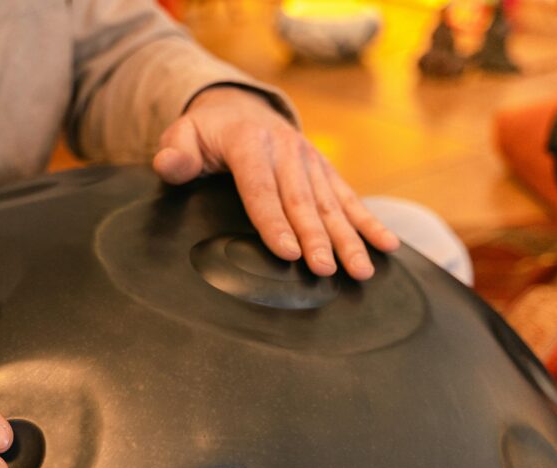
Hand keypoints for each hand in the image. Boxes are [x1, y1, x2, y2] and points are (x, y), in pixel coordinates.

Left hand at [152, 86, 399, 279]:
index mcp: (249, 143)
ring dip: (348, 238)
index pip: (261, 189)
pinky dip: (369, 222)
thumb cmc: (206, 133)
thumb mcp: (183, 136)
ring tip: (361, 270)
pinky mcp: (324, 170)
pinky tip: (388, 245)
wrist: (239, 107)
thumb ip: (175, 153)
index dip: (274, 222)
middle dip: (317, 238)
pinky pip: (348, 197)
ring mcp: (309, 160)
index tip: (287, 252)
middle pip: (302, 201)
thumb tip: (169, 164)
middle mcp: (286, 149)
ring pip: (330, 203)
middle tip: (327, 271)